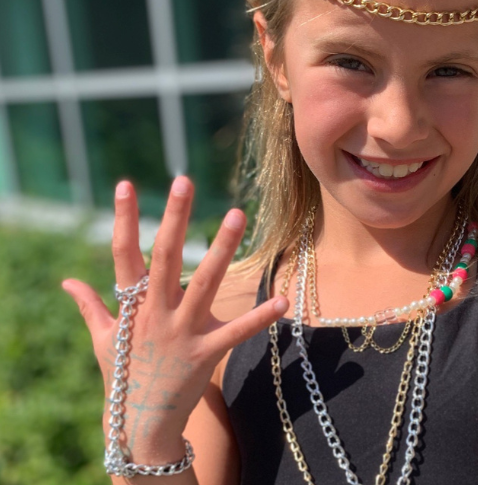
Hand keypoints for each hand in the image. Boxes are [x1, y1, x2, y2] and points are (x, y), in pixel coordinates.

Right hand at [62, 177, 288, 460]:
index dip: (123, 218)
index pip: (123, 254)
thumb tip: (68, 282)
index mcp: (131, 306)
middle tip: (184, 182)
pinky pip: (236, 331)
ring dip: (220, 248)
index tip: (126, 184)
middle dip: (174, 218)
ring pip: (204, 282)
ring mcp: (181, 332)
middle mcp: (155, 313)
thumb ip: (90, 306)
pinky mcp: (205, 353)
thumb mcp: (102, 339)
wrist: (140, 422)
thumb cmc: (123, 373)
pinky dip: (260, 317)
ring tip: (236, 214)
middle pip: (164, 257)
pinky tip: (282, 301)